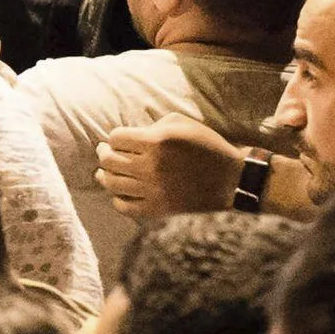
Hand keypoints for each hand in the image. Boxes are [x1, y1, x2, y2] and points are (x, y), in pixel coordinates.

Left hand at [95, 119, 241, 218]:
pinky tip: (119, 193)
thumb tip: (129, 137)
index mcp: (158, 141)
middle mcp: (152, 166)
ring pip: (111, 183)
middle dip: (104, 154)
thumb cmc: (207, 146)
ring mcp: (153, 190)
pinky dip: (117, 198)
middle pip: (109, 160)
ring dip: (104, 175)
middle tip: (104, 152)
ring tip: (103, 173)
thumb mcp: (183, 124)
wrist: (231, 180)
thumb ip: (153, 126)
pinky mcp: (158, 209)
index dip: (114, 137)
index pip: (116, 137)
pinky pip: (124, 206)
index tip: (118, 140)